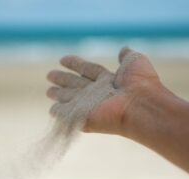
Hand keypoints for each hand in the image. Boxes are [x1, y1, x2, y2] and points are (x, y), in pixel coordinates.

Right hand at [47, 47, 167, 137]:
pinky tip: (52, 110)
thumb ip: (126, 56)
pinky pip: (69, 115)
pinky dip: (60, 113)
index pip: (87, 70)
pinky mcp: (85, 119)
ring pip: (71, 98)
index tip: (62, 59)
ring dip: (59, 95)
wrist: (140, 105)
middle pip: (76, 84)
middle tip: (49, 75)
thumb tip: (123, 49)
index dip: (75, 64)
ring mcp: (91, 106)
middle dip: (63, 79)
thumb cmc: (140, 83)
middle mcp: (98, 92)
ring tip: (49, 92)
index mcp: (108, 80)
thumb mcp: (135, 62)